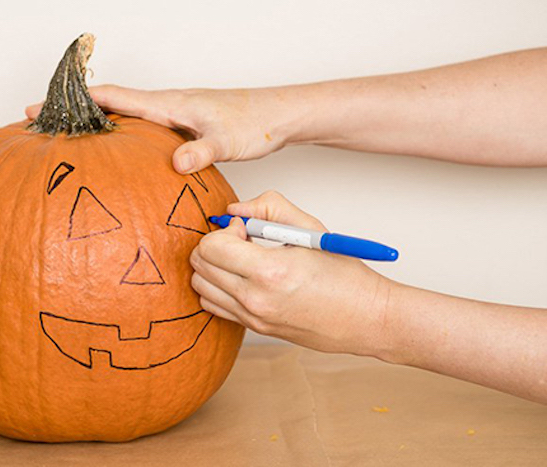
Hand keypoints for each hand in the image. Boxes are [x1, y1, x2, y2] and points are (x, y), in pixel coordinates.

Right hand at [26, 86, 291, 173]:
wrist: (276, 116)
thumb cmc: (253, 123)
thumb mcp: (227, 141)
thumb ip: (201, 152)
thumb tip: (175, 163)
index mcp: (169, 104)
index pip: (114, 98)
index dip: (77, 103)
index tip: (42, 107)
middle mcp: (167, 106)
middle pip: (112, 104)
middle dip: (77, 113)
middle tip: (44, 123)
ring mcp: (174, 115)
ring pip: (126, 117)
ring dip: (97, 124)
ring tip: (70, 139)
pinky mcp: (183, 127)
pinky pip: (143, 129)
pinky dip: (122, 136)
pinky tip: (119, 153)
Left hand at [189, 191, 393, 356]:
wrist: (366, 318)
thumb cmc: (345, 275)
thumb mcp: (310, 229)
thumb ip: (268, 208)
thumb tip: (234, 209)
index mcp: (270, 272)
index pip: (211, 247)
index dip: (223, 230)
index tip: (245, 229)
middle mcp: (255, 299)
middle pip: (200, 265)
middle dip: (214, 244)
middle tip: (242, 241)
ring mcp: (252, 317)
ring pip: (200, 286)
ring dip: (213, 266)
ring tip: (242, 260)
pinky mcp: (254, 328)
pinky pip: (213, 305)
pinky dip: (217, 287)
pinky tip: (242, 278)